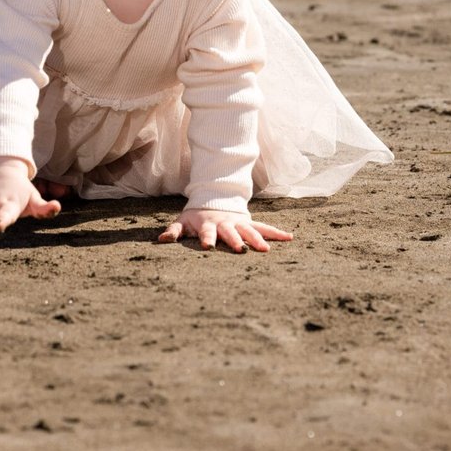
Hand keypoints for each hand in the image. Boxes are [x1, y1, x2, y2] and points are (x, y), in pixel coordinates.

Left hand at [158, 208, 292, 252]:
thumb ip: (173, 232)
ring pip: (250, 231)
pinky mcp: (249, 223)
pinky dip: (276, 233)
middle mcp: (225, 224)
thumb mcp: (183, 222)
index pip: (207, 232)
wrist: (213, 200)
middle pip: (231, 232)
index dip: (207, 239)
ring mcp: (239, 223)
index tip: (207, 247)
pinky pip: (264, 227)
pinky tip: (289, 238)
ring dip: (258, 239)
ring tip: (267, 250)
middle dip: (236, 241)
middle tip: (241, 250)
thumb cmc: (196, 217)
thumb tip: (161, 240)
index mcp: (208, 224)